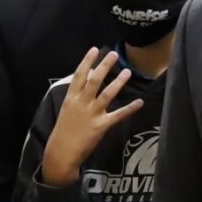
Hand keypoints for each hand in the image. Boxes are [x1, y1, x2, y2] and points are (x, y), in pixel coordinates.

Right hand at [40, 48, 143, 186]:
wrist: (61, 152)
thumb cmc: (64, 130)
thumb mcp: (66, 109)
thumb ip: (77, 96)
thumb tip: (86, 82)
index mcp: (71, 98)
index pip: (79, 75)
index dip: (87, 61)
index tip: (94, 49)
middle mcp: (81, 103)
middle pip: (94, 80)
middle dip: (104, 66)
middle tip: (114, 54)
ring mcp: (91, 114)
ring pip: (106, 94)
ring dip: (118, 82)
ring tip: (128, 71)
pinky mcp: (100, 126)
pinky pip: (117, 115)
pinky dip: (129, 108)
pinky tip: (139, 102)